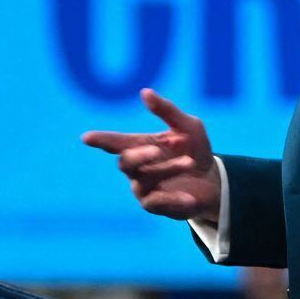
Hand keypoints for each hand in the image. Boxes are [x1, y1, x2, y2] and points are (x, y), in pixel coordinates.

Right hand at [82, 89, 220, 221]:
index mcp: (142, 144)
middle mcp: (138, 167)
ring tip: (190, 162)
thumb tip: (145, 92)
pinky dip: (173, 198)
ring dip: (168, 169)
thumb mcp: (188, 126)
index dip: (101, 140)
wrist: (213, 179)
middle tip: (158, 150)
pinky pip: (158, 202)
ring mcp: (145, 188)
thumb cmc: (195, 149)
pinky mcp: (157, 206)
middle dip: (140, 155)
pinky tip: (189, 197)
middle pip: (125, 162)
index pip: (116, 142)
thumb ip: (166, 110)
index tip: (86, 137)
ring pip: (145, 179)